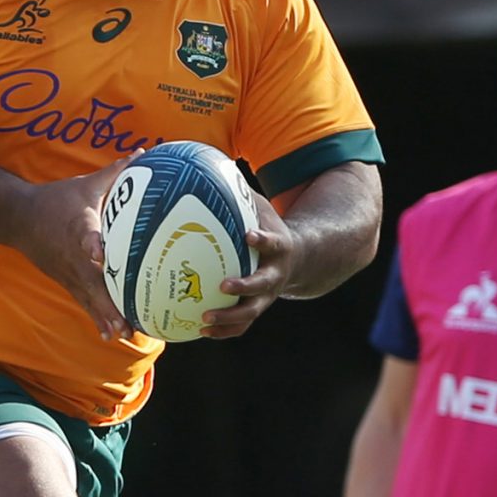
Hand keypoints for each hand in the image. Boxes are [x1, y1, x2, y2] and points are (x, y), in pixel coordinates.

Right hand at [10, 164, 127, 341]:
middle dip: (109, 301)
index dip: (93, 245)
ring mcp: (67, 272)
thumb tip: (144, 155)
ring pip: (88, 297)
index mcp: (77, 227)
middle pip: (91, 280)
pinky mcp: (66, 281)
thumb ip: (115, 173)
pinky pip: (84, 301)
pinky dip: (97, 317)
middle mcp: (72, 255)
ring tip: (125, 334)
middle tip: (128, 320)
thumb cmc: (55, 200)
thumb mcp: (84, 184)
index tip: (101, 254)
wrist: (17, 218)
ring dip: (105, 316)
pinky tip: (111, 335)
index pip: (85, 236)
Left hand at [201, 188, 296, 338]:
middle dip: (245, 286)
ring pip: (251, 312)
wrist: (298, 258)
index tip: (249, 234)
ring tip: (203, 319)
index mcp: (280, 248)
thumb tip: (211, 166)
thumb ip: (241, 193)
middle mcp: (276, 274)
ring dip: (228, 317)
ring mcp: (267, 296)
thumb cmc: (269, 227)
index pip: (273, 243)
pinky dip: (222, 330)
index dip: (263, 240)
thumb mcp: (262, 208)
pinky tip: (198, 329)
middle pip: (263, 284)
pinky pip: (240, 325)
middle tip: (222, 285)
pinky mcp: (257, 308)